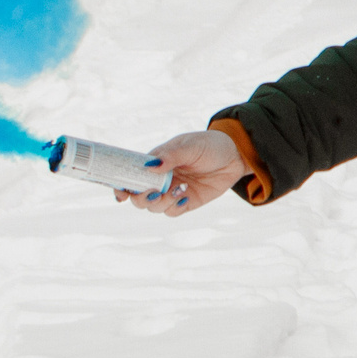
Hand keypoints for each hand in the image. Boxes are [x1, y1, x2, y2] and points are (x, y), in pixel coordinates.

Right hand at [113, 129, 245, 216]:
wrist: (236, 156)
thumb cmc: (210, 145)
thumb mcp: (191, 146)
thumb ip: (171, 157)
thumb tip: (149, 167)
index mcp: (155, 163)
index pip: (131, 176)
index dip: (122, 186)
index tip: (121, 193)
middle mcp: (160, 179)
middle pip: (138, 196)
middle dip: (141, 198)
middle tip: (155, 192)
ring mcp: (172, 191)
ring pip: (154, 207)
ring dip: (161, 202)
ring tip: (180, 189)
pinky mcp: (186, 202)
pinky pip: (172, 211)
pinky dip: (174, 208)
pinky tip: (185, 197)